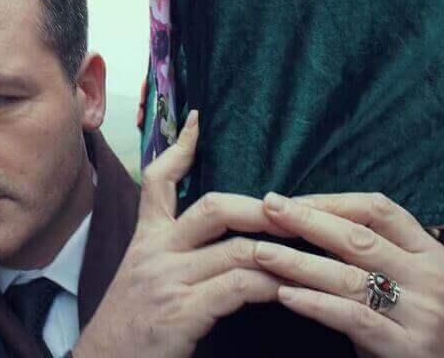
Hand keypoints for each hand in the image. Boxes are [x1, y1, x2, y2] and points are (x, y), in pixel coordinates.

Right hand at [74, 111, 293, 357]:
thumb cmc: (131, 322)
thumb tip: (218, 235)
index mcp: (146, 238)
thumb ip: (171, 249)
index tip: (199, 121)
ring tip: (312, 257)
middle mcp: (155, 252)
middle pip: (213, 207)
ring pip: (237, 249)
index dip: (180, 149)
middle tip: (299, 214)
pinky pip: (238, 287)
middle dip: (262, 209)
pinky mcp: (181, 313)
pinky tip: (290, 292)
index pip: (158, 181)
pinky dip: (271, 286)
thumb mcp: (140, 273)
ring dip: (282, 254)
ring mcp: (169, 281)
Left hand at [251, 192, 443, 357]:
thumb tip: (303, 215)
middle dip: (308, 221)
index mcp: (427, 251)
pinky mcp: (406, 346)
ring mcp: (421, 313)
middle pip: (359, 240)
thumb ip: (367, 250)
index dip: (332, 202)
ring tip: (262, 253)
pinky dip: (315, 303)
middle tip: (268, 208)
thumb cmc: (406, 320)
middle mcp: (429, 277)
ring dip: (300, 263)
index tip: (291, 199)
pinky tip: (284, 294)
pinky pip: (353, 318)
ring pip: (350, 278)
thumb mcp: (401, 277)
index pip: (378, 210)